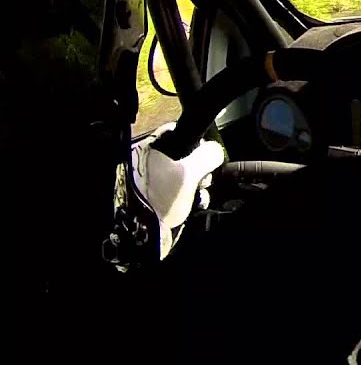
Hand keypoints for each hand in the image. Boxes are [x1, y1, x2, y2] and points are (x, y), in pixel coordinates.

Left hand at [133, 123, 225, 257]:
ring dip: (197, 183)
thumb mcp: (189, 172)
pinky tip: (195, 203)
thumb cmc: (163, 196)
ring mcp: (151, 181)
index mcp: (149, 149)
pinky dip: (189, 195)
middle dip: (200, 167)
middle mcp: (147, 162)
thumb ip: (207, 156)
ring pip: (184, 174)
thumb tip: (216, 149)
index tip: (207, 152)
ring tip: (201, 194)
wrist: (141, 233)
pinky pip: (178, 190)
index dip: (195, 139)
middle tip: (205, 178)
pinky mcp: (156, 198)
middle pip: (183, 154)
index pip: (176, 131)